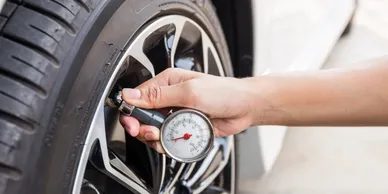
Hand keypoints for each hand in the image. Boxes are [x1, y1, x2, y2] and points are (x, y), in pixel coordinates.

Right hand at [119, 68, 254, 152]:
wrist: (244, 107)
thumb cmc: (223, 92)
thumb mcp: (189, 91)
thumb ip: (159, 95)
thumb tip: (131, 95)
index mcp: (167, 82)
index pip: (138, 96)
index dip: (131, 112)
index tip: (133, 123)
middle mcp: (169, 97)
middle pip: (143, 116)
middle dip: (143, 127)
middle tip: (152, 132)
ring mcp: (175, 113)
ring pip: (154, 129)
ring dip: (156, 137)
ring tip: (165, 137)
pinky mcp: (183, 127)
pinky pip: (167, 138)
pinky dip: (167, 143)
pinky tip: (174, 142)